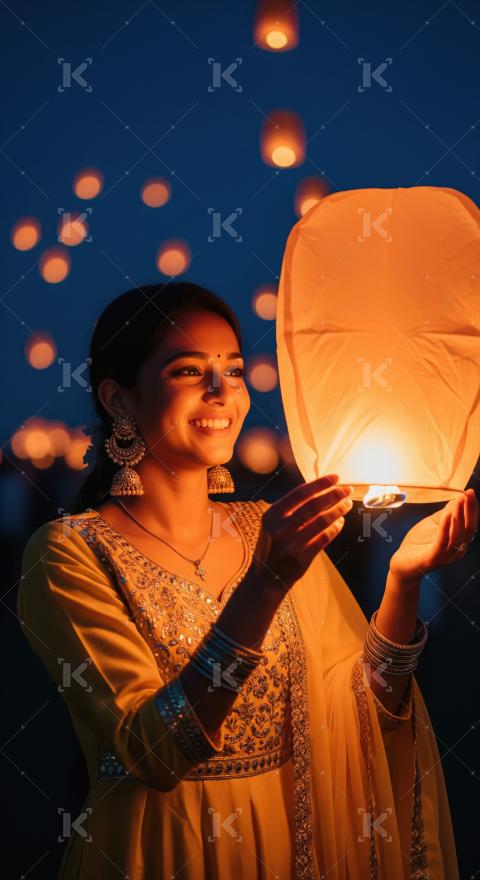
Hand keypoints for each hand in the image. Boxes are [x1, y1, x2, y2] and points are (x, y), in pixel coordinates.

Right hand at [252, 474, 353, 592]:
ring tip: (347, 505)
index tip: (335, 478)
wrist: (266, 578)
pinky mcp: (302, 557)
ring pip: (321, 521)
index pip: (300, 493)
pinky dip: (335, 528)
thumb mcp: (272, 524)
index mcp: (272, 514)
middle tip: (347, 490)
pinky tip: (341, 522)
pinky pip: (324, 538)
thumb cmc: (273, 546)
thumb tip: (318, 490)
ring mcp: (291, 543)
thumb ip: (290, 509)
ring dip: (338, 511)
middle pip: (313, 505)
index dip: (320, 484)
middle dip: (334, 495)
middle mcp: (280, 527)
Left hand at [389, 489, 477, 580]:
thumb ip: (446, 514)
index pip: (470, 523)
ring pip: (458, 535)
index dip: (472, 508)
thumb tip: (457, 499)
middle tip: (469, 494)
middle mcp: (457, 550)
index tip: (470, 492)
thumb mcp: (434, 524)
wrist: (403, 563)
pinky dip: (445, 527)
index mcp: (459, 541)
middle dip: (469, 510)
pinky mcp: (434, 558)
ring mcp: (447, 555)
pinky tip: (446, 515)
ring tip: (459, 502)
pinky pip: (442, 541)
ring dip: (459, 516)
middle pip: (468, 529)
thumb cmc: (419, 543)